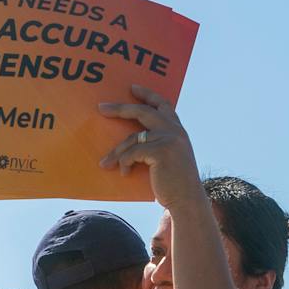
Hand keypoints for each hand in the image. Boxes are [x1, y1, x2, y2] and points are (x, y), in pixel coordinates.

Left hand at [98, 84, 199, 204]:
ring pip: (132, 138)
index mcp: (178, 130)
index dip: (147, 94)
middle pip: (143, 111)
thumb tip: (132, 139)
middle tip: (102, 108)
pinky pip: (132, 153)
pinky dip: (124, 163)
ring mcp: (169, 139)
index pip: (163, 104)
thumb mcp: (169, 158)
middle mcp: (175, 131)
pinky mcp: (160, 151)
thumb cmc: (174, 184)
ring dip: (116, 152)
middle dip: (121, 108)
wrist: (186, 200)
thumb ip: (158, 143)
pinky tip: (124, 173)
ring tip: (104, 162)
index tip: (132, 87)